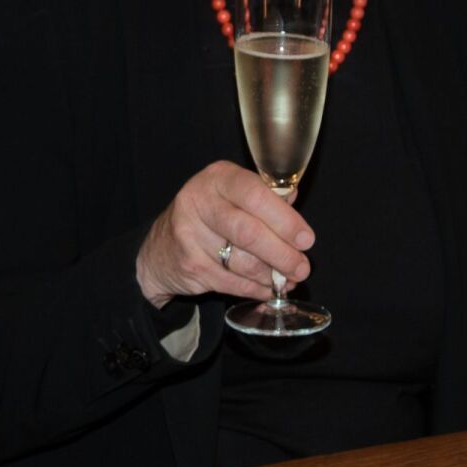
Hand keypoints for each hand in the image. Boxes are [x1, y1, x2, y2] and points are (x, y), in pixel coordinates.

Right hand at [135, 160, 313, 307]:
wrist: (160, 248)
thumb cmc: (207, 216)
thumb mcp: (231, 194)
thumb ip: (263, 195)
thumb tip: (292, 198)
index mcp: (217, 178)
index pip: (255, 195)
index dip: (285, 219)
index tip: (306, 240)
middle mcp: (199, 202)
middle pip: (249, 232)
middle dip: (283, 254)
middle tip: (302, 268)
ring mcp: (190, 235)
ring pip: (243, 262)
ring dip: (271, 275)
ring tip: (286, 279)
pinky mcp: (190, 264)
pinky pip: (233, 282)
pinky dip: (255, 288)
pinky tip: (266, 287)